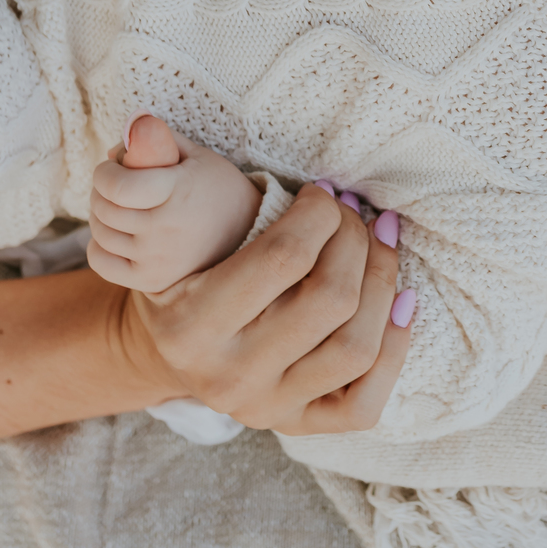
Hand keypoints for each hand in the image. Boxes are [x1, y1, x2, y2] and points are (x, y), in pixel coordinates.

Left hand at [88, 115, 262, 293]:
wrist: (247, 231)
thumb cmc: (218, 186)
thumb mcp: (196, 154)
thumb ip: (157, 138)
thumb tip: (119, 141)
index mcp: (177, 191)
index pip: (117, 187)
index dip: (104, 173)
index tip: (110, 166)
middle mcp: (165, 229)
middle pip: (105, 209)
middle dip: (100, 189)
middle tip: (113, 182)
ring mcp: (157, 259)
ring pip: (101, 234)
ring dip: (99, 214)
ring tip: (116, 205)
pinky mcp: (151, 281)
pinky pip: (101, 263)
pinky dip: (98, 246)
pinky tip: (115, 233)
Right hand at [115, 180, 416, 435]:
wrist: (169, 348)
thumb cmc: (183, 271)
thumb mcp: (164, 227)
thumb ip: (159, 173)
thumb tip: (146, 122)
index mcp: (192, 325)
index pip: (282, 259)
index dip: (320, 214)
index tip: (323, 193)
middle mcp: (229, 377)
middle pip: (328, 300)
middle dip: (356, 241)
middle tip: (356, 213)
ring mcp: (265, 408)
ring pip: (355, 348)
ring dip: (383, 282)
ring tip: (382, 242)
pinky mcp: (297, 425)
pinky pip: (365, 402)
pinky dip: (395, 348)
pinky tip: (400, 303)